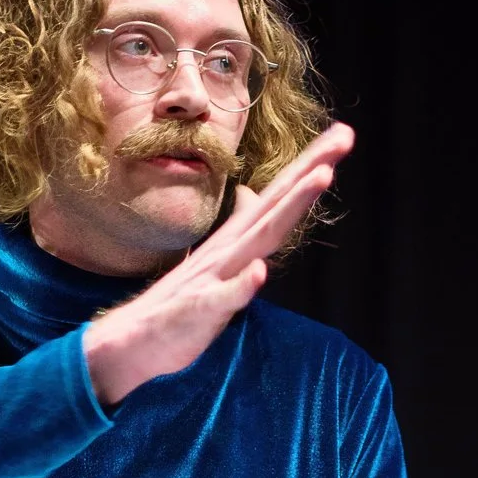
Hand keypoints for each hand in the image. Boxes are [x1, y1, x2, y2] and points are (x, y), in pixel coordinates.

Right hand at [82, 122, 353, 406]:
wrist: (132, 342)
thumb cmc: (181, 303)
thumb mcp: (218, 258)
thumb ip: (240, 226)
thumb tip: (255, 194)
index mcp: (236, 240)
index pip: (278, 197)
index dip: (309, 167)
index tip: (342, 135)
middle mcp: (228, 250)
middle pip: (277, 205)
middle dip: (310, 170)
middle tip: (344, 136)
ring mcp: (214, 277)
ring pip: (258, 238)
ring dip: (289, 207)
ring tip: (320, 177)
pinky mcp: (199, 310)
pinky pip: (223, 297)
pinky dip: (242, 284)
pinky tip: (260, 270)